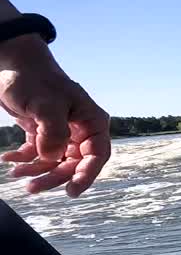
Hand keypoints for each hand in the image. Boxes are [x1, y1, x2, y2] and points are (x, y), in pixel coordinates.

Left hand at [0, 35, 109, 196]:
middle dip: (53, 177)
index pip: (96, 155)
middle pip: (73, 164)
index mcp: (92, 122)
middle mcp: (80, 131)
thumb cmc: (34, 78)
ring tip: (16, 174)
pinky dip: (23, 159)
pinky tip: (9, 160)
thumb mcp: (46, 103)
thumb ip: (53, 131)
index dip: (86, 175)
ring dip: (36, 171)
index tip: (72, 190)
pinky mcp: (43, 133)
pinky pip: (37, 154)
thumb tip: (53, 158)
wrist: (12, 64)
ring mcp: (62, 133)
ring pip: (55, 162)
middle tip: (33, 187)